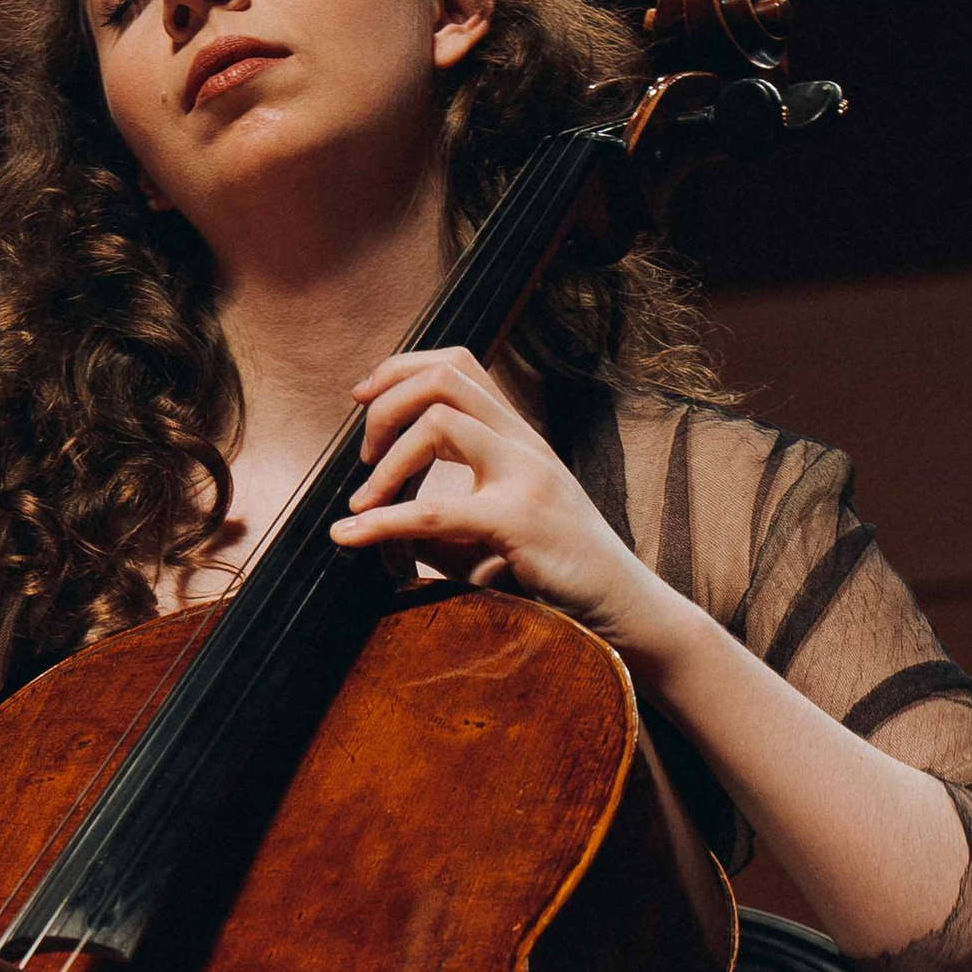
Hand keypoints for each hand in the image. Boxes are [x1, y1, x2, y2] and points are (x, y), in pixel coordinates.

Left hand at [328, 346, 665, 652]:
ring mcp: (526, 475)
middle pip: (443, 378)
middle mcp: (522, 443)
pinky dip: (383, 521)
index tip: (363, 400)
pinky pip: (435, 508)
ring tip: (362, 504)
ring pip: (438, 423)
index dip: (401, 370)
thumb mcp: (484, 533)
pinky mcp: (519, 520)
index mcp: (516, 436)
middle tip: (361, 457)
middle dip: (386, 406)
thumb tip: (366, 523)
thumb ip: (432, 520)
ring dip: (385, 463)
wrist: (620, 605)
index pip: (457, 366)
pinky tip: (350, 535)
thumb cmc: (553, 573)